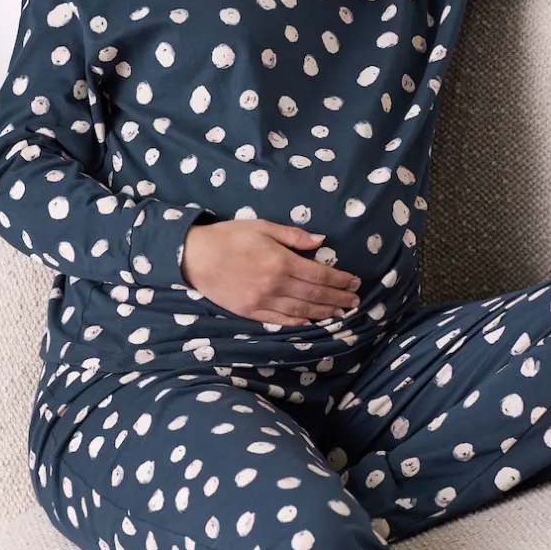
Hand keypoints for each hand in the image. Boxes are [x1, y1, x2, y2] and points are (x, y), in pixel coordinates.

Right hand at [181, 220, 361, 327]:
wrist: (195, 257)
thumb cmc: (229, 237)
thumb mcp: (262, 227)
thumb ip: (293, 236)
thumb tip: (321, 242)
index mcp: (281, 261)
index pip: (320, 274)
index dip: (340, 279)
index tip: (354, 281)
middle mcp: (276, 284)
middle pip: (315, 294)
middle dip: (338, 297)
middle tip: (356, 300)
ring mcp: (264, 301)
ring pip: (302, 310)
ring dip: (325, 312)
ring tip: (341, 313)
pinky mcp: (251, 312)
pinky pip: (281, 320)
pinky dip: (299, 321)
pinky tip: (312, 322)